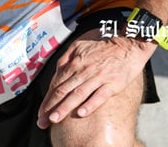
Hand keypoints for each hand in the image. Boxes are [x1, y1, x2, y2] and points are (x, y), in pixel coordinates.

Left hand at [37, 30, 153, 128]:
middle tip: (42, 121)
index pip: (56, 84)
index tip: (40, 113)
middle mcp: (83, 71)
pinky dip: (90, 104)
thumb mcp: (79, 46)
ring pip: (78, 94)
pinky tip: (81, 113)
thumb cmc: (102, 47)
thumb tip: (55, 73)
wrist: (127, 45)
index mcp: (74, 63)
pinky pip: (99, 96)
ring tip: (55, 119)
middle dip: (51, 107)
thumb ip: (66, 60)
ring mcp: (98, 77)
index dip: (47, 100)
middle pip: (63, 91)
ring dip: (65, 107)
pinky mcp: (113, 83)